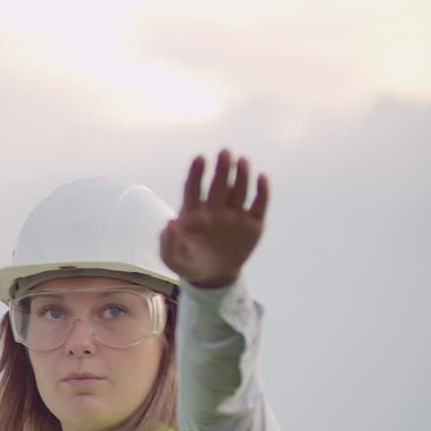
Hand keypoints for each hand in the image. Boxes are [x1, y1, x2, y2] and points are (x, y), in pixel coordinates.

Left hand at [161, 149, 269, 287]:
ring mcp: (234, 215)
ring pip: (239, 191)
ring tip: (242, 161)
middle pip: (218, 185)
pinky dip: (262, 192)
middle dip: (221, 169)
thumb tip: (171, 223)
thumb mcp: (173, 259)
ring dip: (241, 175)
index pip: (193, 188)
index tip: (200, 158)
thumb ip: (168, 242)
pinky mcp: (252, 224)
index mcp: (193, 213)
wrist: (213, 278)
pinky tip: (262, 178)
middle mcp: (214, 209)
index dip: (196, 173)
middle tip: (224, 152)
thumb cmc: (189, 263)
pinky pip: (258, 205)